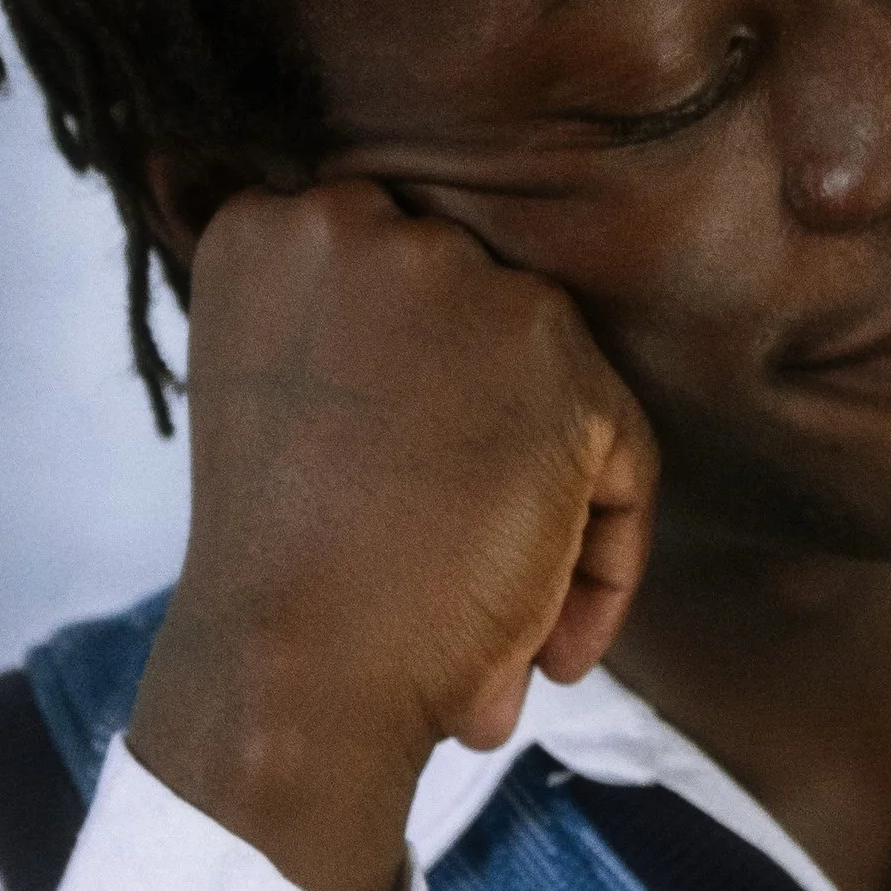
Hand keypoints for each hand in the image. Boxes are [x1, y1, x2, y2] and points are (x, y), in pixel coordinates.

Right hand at [127, 183, 657, 890]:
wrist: (294, 668)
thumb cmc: (280, 577)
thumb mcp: (281, 399)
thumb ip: (356, 339)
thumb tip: (461, 354)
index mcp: (270, 232)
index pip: (398, 284)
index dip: (424, 392)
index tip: (414, 486)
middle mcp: (357, 222)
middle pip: (481, 328)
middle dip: (487, 444)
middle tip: (458, 559)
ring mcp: (459, 283)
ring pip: (555, 390)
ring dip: (549, 506)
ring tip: (507, 627)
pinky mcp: (553, 356)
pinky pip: (620, 459)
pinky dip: (603, 560)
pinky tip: (545, 647)